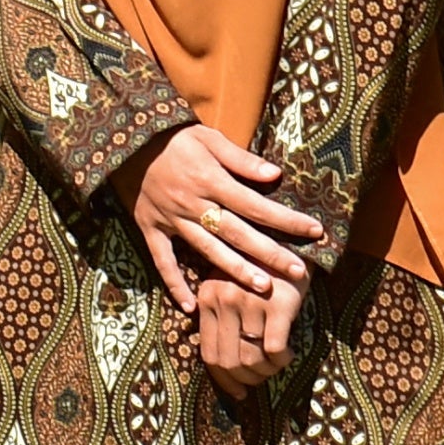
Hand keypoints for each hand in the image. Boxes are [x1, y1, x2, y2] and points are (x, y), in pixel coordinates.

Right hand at [110, 122, 324, 312]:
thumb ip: (241, 158)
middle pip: (238, 233)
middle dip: (270, 253)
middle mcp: (193, 204)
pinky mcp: (151, 229)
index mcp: (210, 181)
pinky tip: (191, 307)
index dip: (286, 219)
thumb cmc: (175, 139)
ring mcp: (171, 220)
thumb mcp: (209, 137)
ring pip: (208, 250)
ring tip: (262, 287)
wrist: (129, 142)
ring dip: (235, 270)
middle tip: (298, 272)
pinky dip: (174, 284)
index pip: (256, 205)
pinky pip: (163, 261)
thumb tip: (275, 174)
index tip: (314, 231)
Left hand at [193, 265, 304, 393]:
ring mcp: (249, 301)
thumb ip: (222, 320)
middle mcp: (223, 300)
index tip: (237, 391)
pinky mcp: (277, 304)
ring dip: (266, 371)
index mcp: (206, 299)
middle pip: (229, 360)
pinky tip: (288, 354)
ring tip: (275, 366)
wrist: (292, 241)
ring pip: (252, 358)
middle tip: (260, 381)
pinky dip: (281, 360)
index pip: (208, 353)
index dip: (223, 379)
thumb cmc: (261, 272)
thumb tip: (225, 368)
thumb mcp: (231, 289)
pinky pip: (274, 349)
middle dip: (246, 379)